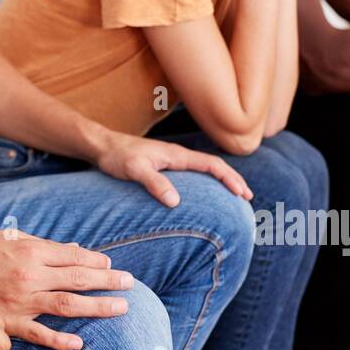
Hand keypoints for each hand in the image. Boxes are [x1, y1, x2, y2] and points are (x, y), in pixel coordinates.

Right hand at [0, 231, 135, 349]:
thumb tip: (73, 250)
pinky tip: (79, 342)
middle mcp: (29, 275)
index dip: (95, 261)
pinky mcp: (9, 322)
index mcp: (29, 250)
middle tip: (130, 283)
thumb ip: (42, 245)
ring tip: (120, 307)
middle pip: (77, 279)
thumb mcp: (8, 238)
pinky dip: (60, 339)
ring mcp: (20, 300)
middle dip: (107, 281)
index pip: (73, 256)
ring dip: (97, 307)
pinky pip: (39, 334)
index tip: (111, 265)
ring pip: (67, 305)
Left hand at [94, 131, 252, 205]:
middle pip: (213, 166)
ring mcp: (171, 161)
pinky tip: (202, 196)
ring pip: (203, 170)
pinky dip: (204, 184)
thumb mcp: (135, 170)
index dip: (230, 178)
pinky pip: (191, 175)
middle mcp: (177, 157)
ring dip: (220, 181)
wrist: (102, 147)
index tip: (243, 193)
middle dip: (232, 180)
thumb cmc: (118, 157)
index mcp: (177, 156)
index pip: (212, 164)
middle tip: (247, 198)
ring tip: (232, 197)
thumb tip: (176, 202)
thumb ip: (154, 183)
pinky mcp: (162, 167)